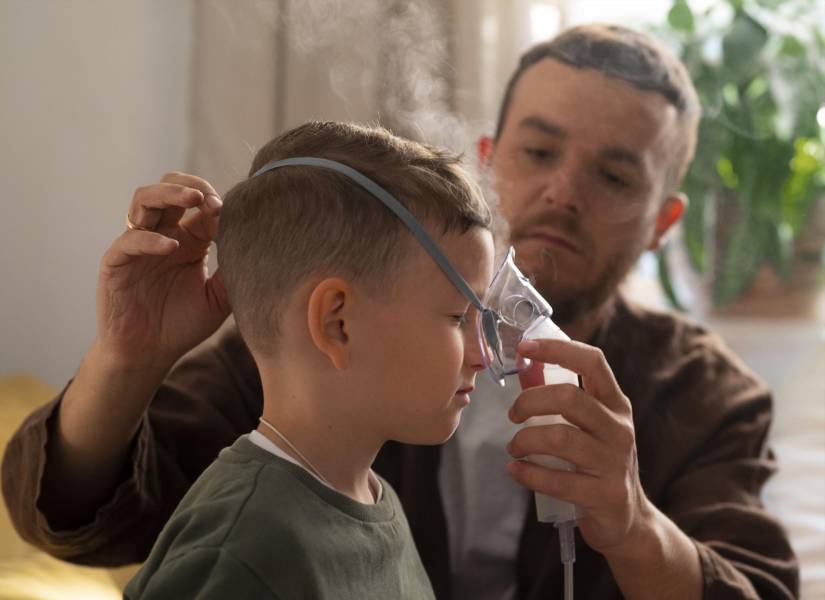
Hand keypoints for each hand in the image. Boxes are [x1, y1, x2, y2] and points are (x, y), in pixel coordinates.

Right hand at [96, 172, 229, 373]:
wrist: (148, 355)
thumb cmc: (182, 326)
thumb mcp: (219, 299)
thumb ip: (235, 273)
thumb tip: (263, 249)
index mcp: (189, 240)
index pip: (200, 205)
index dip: (215, 201)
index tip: (233, 210)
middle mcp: (162, 235)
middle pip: (169, 188)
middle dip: (191, 185)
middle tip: (211, 198)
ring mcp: (137, 245)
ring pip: (144, 200)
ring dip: (169, 194)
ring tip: (194, 200)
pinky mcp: (116, 262)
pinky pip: (130, 240)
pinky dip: (151, 239)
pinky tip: (173, 248)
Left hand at [506, 338, 654, 558]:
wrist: (628, 520)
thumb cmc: (598, 463)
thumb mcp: (591, 427)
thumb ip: (563, 401)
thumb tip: (526, 369)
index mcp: (616, 404)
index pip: (593, 362)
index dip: (558, 349)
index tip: (524, 347)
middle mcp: (619, 429)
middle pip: (570, 398)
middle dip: (530, 401)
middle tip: (513, 414)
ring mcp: (614, 463)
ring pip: (560, 438)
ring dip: (525, 440)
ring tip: (514, 447)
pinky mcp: (604, 495)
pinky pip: (558, 480)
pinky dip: (528, 474)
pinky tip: (516, 470)